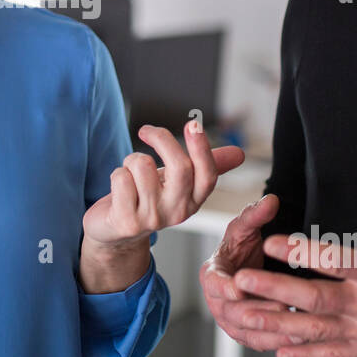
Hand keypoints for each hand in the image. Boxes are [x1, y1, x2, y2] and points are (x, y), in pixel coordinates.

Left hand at [82, 120, 245, 248]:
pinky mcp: (128, 222)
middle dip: (161, 139)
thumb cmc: (148, 199)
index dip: (202, 148)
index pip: (208, 175)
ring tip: (131, 174)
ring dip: (130, 160)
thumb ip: (207, 165)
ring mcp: (153, 218)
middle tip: (146, 130)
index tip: (194, 124)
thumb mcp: (178, 183)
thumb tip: (239, 154)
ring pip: (142, 165)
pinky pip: (121, 178)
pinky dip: (117, 174)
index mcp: (194, 199)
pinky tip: (120, 188)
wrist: (117, 232)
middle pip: (180, 167)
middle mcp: (178, 211)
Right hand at [199, 193, 296, 350]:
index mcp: (211, 273)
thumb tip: (270, 200)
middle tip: (282, 306)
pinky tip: (300, 339)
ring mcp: (229, 320)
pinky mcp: (245, 334)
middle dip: (257, 311)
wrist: (245, 267)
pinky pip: (259, 342)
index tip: (239, 288)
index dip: (224, 287)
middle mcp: (216, 301)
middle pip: (232, 312)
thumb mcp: (246, 228)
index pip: (213, 282)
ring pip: (247, 332)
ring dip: (271, 332)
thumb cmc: (242, 246)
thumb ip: (255, 215)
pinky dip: (277, 343)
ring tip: (297, 328)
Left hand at [230, 161, 356, 356]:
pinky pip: (331, 355)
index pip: (338, 261)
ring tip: (244, 314)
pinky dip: (304, 353)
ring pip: (315, 329)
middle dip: (274, 290)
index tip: (272, 240)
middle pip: (315, 299)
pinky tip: (278, 348)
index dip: (302, 252)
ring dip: (277, 322)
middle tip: (241, 280)